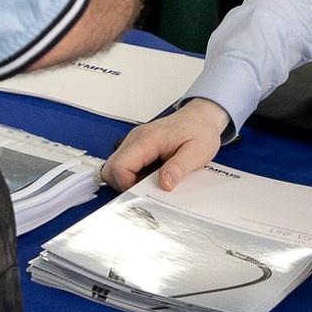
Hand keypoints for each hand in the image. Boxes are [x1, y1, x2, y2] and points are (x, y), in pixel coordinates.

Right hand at [102, 99, 228, 192]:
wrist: (200, 118)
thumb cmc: (199, 131)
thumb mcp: (197, 152)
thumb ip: (179, 167)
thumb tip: (164, 184)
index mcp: (147, 139)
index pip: (119, 166)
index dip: (127, 185)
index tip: (144, 193)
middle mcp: (135, 139)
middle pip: (111, 169)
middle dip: (124, 185)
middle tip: (147, 190)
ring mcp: (134, 143)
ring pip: (115, 168)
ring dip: (128, 181)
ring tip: (151, 183)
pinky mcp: (137, 148)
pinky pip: (125, 166)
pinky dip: (134, 177)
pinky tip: (152, 177)